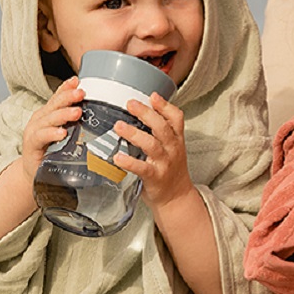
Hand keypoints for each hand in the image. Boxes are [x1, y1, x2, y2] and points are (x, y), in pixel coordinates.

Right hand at [21, 77, 83, 181]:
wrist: (35, 174)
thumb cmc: (54, 152)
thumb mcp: (68, 135)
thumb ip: (78, 125)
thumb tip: (101, 116)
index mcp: (50, 114)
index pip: (58, 97)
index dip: (66, 88)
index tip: (77, 80)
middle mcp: (41, 119)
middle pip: (54, 104)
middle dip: (68, 97)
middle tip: (81, 93)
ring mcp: (35, 131)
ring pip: (49, 119)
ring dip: (63, 114)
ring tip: (76, 112)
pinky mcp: (31, 146)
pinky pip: (41, 137)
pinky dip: (51, 134)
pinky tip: (61, 133)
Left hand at [112, 93, 193, 210]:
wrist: (176, 197)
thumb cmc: (170, 170)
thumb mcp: (171, 148)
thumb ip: (160, 132)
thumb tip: (140, 113)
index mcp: (176, 139)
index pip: (176, 118)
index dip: (165, 106)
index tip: (152, 95)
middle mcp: (172, 149)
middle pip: (162, 127)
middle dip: (146, 114)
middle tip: (130, 103)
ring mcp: (164, 163)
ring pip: (152, 145)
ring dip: (134, 134)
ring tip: (118, 126)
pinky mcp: (155, 177)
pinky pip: (142, 168)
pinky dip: (129, 162)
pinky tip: (117, 158)